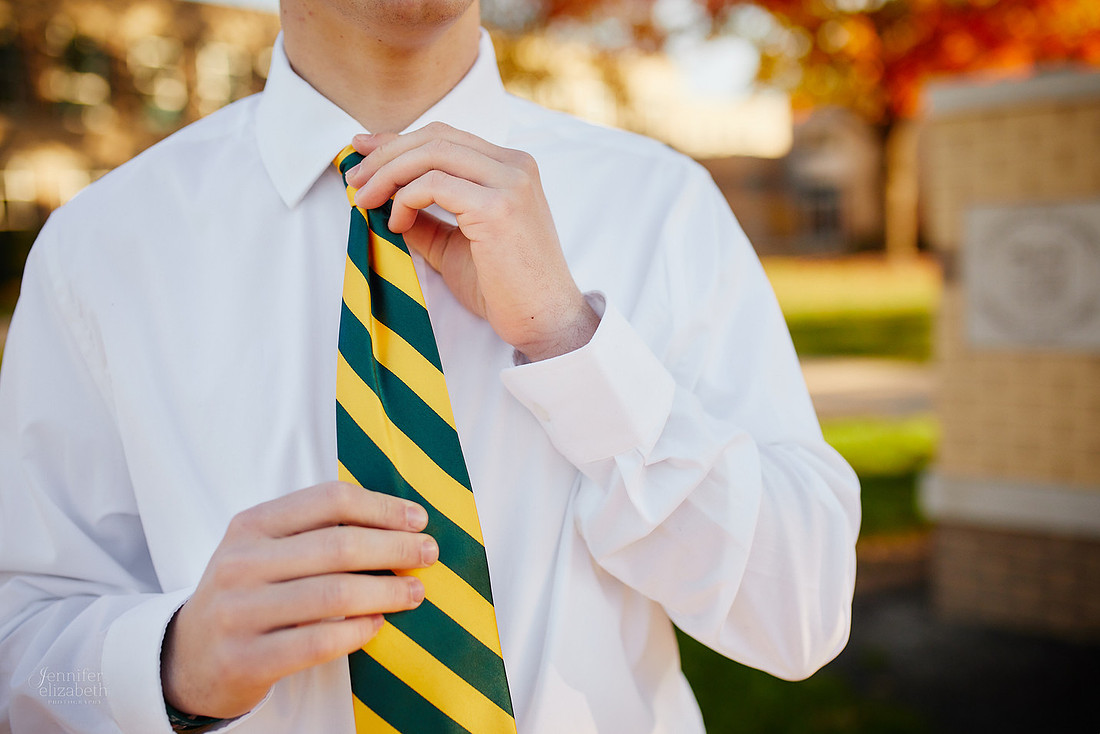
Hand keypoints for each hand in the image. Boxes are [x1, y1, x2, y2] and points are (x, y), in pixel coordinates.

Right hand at [160, 482, 436, 718]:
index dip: (382, 507)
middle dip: (395, 547)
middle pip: (338, 546)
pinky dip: (357, 630)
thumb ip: (316, 531)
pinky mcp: (246, 659)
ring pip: (334, 594)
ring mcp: (239, 612)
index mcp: (251, 525)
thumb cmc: (247, 594)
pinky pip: (318, 641)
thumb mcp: (264, 549)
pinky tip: (378, 624)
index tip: (419, 519)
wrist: (186, 657)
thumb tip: (400, 525)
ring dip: (387, 590)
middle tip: (429, 554)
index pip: (329, 500)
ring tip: (415, 592)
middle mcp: (241, 563)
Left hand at [345, 122, 598, 361]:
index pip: (445, 137)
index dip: (398, 139)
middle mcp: (515, 166)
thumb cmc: (504, 289)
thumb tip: (379, 197)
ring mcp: (510, 183)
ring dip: (388, 173)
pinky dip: (404, 199)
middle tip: (353, 180)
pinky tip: (395, 223)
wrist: (544, 322)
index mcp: (510, 168)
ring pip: (431, 153)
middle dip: (385, 154)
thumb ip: (424, 218)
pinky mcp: (498, 207)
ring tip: (364, 199)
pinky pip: (433, 185)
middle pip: (435, 137)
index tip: (361, 149)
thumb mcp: (454, 244)